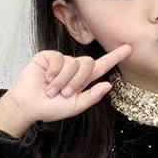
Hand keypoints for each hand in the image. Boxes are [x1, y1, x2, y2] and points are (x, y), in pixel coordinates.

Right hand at [6, 44, 132, 124]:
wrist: (28, 106)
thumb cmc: (50, 109)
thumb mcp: (74, 107)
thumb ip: (91, 97)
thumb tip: (108, 84)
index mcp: (82, 80)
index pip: (102, 66)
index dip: (115, 57)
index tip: (129, 48)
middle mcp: (74, 68)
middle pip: (89, 64)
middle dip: (77, 81)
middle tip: (64, 93)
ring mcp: (62, 61)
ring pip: (74, 62)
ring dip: (63, 80)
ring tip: (52, 89)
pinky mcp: (49, 56)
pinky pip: (59, 59)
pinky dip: (54, 72)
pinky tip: (46, 78)